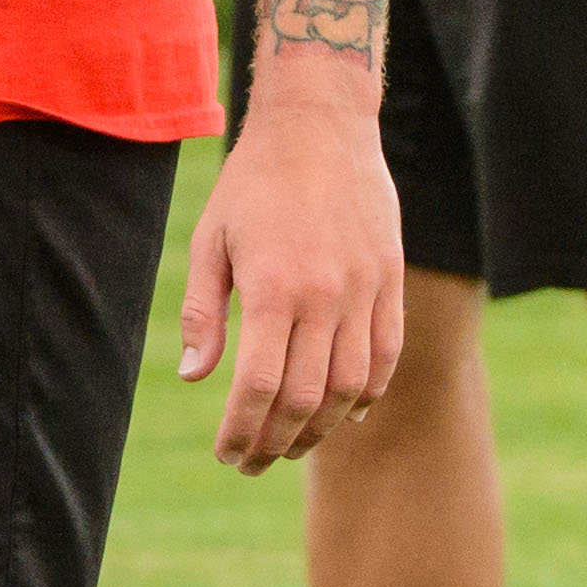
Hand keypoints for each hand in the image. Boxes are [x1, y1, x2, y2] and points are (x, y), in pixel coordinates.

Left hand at [172, 94, 403, 473]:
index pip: (259, 387)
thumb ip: (203, 312)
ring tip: (293, 444)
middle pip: (307, 399)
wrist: (321, 125)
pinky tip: (346, 413)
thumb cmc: (254, 182)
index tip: (226, 454)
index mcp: (273, 287)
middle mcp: (325, 295)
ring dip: (322, 428)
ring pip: (351, 387)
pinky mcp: (391, 280)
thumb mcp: (211, 240)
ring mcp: (365, 289)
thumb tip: (194, 376)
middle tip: (253, 461)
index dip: (242, 431)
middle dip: (276, 443)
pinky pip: (386, 354)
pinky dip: (368, 393)